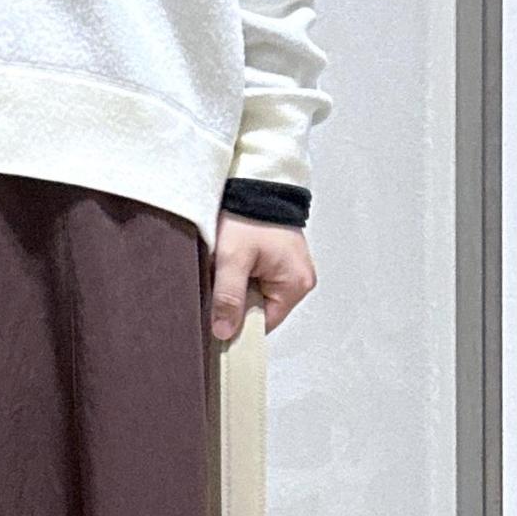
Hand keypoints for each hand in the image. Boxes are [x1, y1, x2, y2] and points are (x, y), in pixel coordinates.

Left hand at [208, 212, 317, 339]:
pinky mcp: (281, 260)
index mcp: (296, 285)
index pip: (263, 324)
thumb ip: (229, 297)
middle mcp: (299, 280)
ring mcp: (291, 269)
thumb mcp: (232, 259)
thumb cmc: (249, 216)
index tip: (216, 316)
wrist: (254, 183)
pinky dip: (243, 275)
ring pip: (256, 295)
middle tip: (221, 281)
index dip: (238, 323)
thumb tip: (225, 332)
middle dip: (237, 301)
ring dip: (238, 287)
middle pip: (260, 311)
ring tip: (228, 267)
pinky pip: (258, 280)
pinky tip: (235, 262)